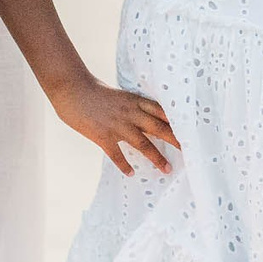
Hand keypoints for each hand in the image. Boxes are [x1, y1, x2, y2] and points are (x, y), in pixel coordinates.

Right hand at [51, 75, 179, 175]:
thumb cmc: (92, 90)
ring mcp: (117, 125)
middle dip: (175, 140)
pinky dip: (124, 165)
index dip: (176, 121)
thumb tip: (142, 117)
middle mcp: (130, 113)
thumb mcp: (117, 95)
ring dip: (156, 157)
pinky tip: (131, 173)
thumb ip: (130, 106)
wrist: (71, 87)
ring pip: (143, 144)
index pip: (161, 111)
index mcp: (134, 100)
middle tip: (189, 150)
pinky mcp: (103, 136)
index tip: (191, 130)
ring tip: (167, 169)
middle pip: (158, 128)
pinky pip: (117, 154)